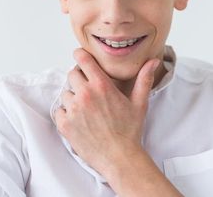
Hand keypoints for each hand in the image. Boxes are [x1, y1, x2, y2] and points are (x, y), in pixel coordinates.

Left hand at [53, 48, 159, 175]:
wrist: (119, 157)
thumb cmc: (130, 130)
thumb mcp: (139, 103)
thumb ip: (143, 79)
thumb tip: (152, 61)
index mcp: (101, 86)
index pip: (82, 59)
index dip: (80, 55)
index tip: (80, 56)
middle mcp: (85, 95)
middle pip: (72, 74)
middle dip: (79, 78)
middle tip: (88, 89)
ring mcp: (73, 110)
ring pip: (65, 93)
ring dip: (73, 97)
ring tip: (86, 108)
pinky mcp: (65, 124)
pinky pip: (59, 110)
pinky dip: (66, 113)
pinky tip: (79, 119)